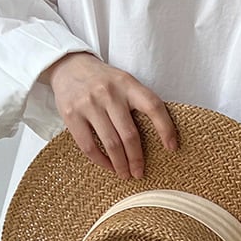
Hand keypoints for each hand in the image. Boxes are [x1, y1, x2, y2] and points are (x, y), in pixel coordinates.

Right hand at [39, 52, 177, 178]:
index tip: (172, 148)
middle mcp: (109, 93)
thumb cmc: (103, 80)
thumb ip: (137, 101)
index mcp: (127, 84)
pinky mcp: (71, 115)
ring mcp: (89, 104)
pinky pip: (89, 146)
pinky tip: (108, 166)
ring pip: (110, 143)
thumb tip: (158, 136)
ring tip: (125, 174)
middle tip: (140, 173)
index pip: (153, 106)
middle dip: (137, 158)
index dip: (165, 128)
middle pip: (129, 134)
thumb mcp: (123, 82)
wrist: (69, 66)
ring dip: (120, 164)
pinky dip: (101, 161)